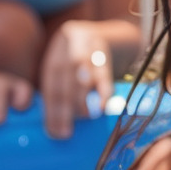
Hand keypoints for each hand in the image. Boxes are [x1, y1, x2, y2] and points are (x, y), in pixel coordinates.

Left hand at [39, 20, 115, 139]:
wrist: (119, 35)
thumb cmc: (93, 60)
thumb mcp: (74, 66)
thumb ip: (65, 88)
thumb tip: (56, 127)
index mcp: (58, 48)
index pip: (51, 81)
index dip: (51, 108)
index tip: (53, 132)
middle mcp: (71, 42)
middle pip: (64, 75)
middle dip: (63, 106)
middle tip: (65, 133)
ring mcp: (90, 42)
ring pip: (81, 71)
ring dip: (80, 98)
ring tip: (83, 118)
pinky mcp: (108, 47)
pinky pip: (105, 71)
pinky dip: (104, 90)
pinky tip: (102, 106)